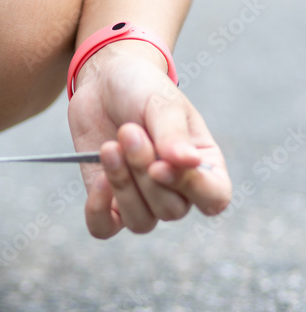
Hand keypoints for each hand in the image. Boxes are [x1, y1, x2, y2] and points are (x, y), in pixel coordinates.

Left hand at [68, 41, 231, 238]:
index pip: (214, 198)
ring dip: (123, 187)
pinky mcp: (108, 201)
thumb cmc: (142, 90)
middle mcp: (177, 189)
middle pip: (170, 209)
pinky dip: (98, 212)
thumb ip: (173, 134)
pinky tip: (99, 182)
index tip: (161, 164)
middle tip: (128, 131)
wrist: (104, 83)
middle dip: (143, 172)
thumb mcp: (162, 103)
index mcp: (203, 165)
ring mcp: (142, 199)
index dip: (191, 189)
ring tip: (109, 148)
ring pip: (141, 221)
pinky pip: (104, 228)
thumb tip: (188, 162)